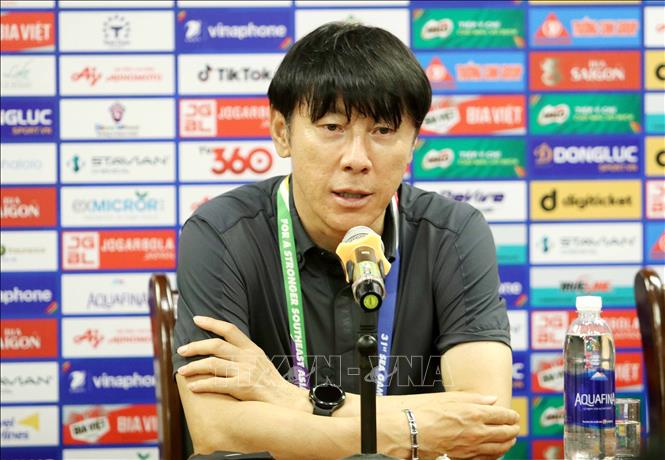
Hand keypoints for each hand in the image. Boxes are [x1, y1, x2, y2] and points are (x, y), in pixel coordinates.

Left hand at [176, 316, 306, 409]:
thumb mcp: (260, 361)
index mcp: (252, 348)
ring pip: (213, 364)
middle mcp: (248, 357)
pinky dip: (202, 385)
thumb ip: (243, 354)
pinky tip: (192, 387)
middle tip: (181, 349)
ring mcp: (245, 371)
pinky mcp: (242, 387)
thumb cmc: (271, 383)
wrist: (285, 400)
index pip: (230, 329)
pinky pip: (217, 383)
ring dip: (194, 367)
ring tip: (182, 371)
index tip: (196, 319)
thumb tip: (223, 350)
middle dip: (195, 346)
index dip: (212, 323)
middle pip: (216, 345)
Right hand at [413, 392, 519, 459]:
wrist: (411, 430)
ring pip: (499, 447)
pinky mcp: (465, 457)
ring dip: (508, 443)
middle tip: (515, 427)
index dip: (511, 416)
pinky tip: (496, 450)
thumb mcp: (450, 397)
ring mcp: (472, 446)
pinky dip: (496, 454)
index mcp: (476, 413)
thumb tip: (492, 399)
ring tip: (511, 439)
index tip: (514, 415)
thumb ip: (474, 398)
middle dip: (513, 429)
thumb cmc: (427, 410)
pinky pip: (487, 457)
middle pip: (505, 432)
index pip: (503, 415)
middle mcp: (478, 431)